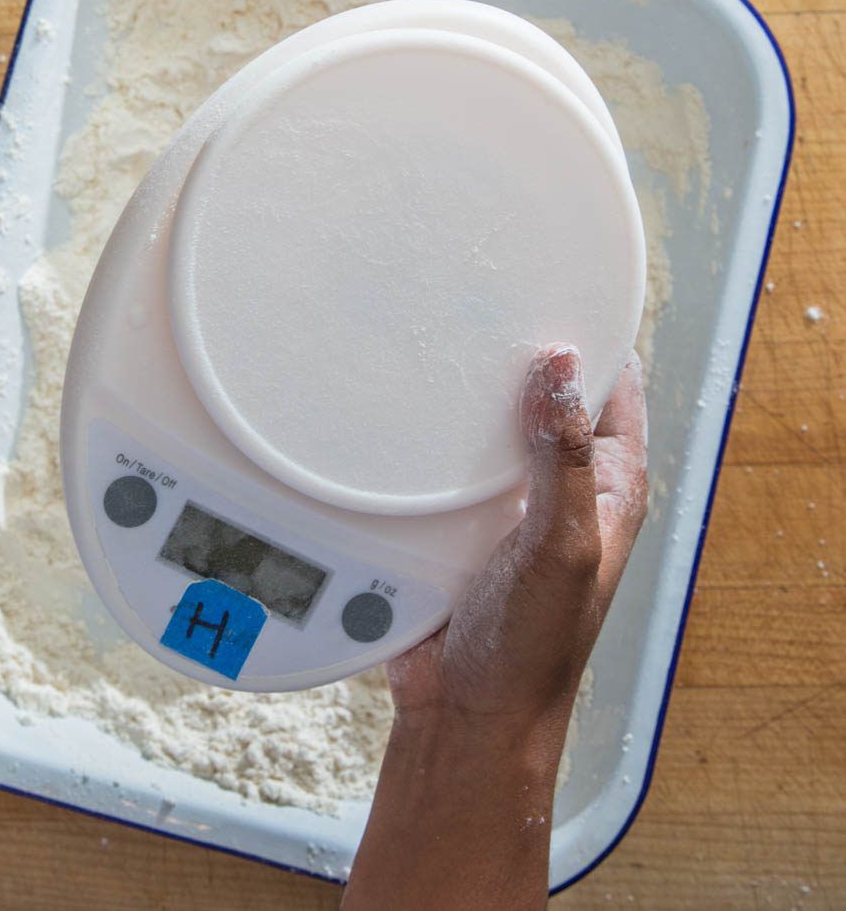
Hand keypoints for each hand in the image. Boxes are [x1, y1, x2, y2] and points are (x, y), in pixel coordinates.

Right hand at [342, 344, 647, 910]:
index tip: (552, 289)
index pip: (615, 388)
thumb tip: (559, 371)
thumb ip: (565, 460)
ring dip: (453, 403)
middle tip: (470, 308)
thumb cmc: (531, 648)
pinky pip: (432, 467)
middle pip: (540, 399)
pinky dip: (415, 444)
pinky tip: (386, 418)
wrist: (463, 713)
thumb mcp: (561, 547)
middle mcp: (558, 488)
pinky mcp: (449, 524)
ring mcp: (500, 505)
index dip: (592, 339)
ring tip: (421, 350)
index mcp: (611, 489)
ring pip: (478, 428)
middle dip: (509, 359)